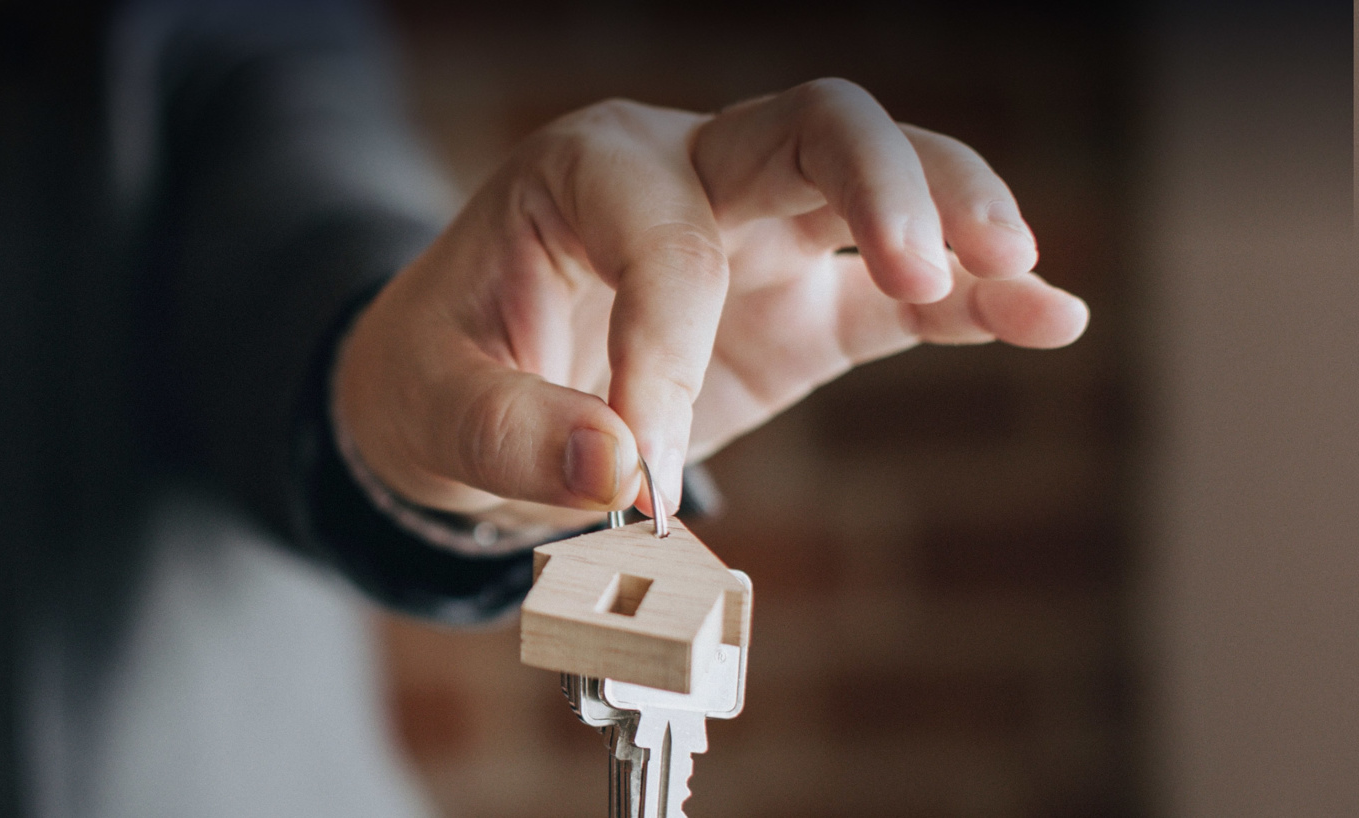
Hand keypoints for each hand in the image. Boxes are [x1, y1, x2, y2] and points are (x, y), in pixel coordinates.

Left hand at [332, 79, 1087, 533]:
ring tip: (1011, 270)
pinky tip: (1050, 316)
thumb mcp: (431, 409)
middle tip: (915, 263)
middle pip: (814, 126)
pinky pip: (900, 294)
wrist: (449, 400)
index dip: (663, 357)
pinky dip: (975, 302)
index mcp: (584, 174)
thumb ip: (508, 434)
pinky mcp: (798, 310)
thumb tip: (611, 467)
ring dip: (949, 215)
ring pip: (880, 180)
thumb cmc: (437, 380)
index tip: (633, 477)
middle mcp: (684, 176)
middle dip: (878, 179)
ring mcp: (755, 236)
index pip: (664, 245)